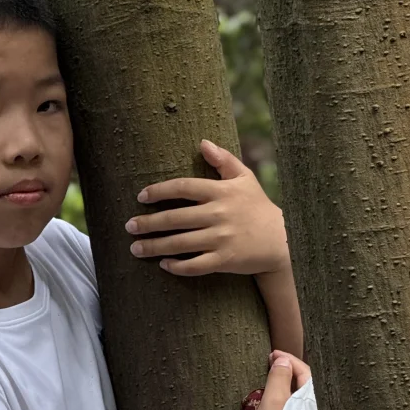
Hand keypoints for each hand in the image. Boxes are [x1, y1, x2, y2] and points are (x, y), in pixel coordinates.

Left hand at [126, 139, 289, 276]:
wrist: (281, 239)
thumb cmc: (258, 206)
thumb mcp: (245, 178)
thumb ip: (223, 160)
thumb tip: (202, 143)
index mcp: (221, 192)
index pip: (183, 188)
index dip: (159, 191)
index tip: (142, 196)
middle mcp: (219, 214)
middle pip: (175, 218)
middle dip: (148, 223)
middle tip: (129, 226)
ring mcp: (221, 239)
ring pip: (180, 243)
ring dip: (154, 246)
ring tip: (135, 248)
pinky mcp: (225, 260)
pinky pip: (195, 265)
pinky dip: (177, 266)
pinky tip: (163, 264)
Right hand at [250, 351, 310, 409]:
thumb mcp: (273, 400)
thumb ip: (279, 377)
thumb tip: (284, 360)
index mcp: (316, 401)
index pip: (306, 371)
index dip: (288, 360)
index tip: (273, 354)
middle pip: (308, 383)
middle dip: (291, 370)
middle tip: (274, 361)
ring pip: (305, 396)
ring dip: (291, 383)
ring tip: (276, 375)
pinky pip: (302, 408)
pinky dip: (292, 398)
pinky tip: (282, 397)